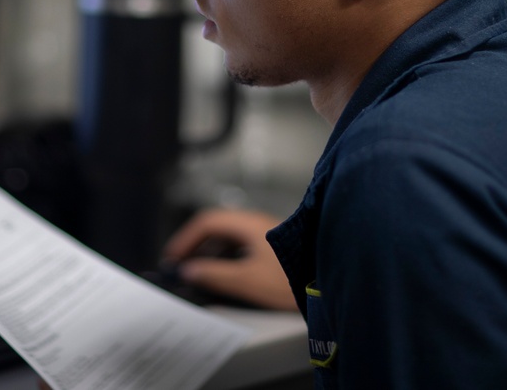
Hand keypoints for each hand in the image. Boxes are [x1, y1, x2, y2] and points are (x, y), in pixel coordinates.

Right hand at [163, 209, 297, 310]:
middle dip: (196, 246)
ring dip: (211, 253)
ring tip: (199, 273)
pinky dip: (227, 258)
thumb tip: (189, 271)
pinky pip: (243, 248)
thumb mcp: (248, 280)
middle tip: (181, 266)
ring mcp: (268, 235)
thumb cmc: (293, 280)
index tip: (173, 258)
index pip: (207, 222)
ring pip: (230, 238)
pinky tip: (224, 275)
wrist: (333, 285)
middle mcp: (257, 224)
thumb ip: (214, 275)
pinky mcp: (276, 249)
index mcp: (249, 224)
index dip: (186, 239)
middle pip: (218, 228)